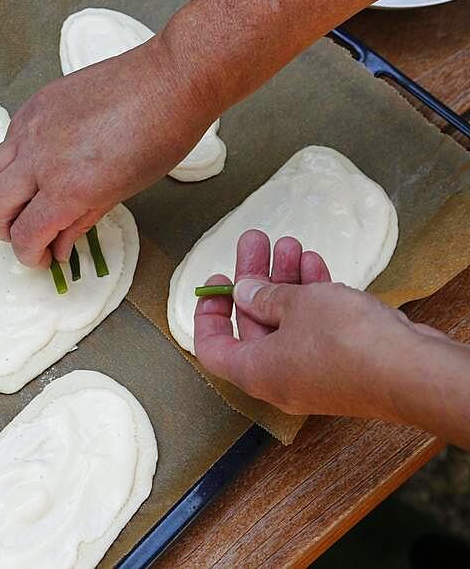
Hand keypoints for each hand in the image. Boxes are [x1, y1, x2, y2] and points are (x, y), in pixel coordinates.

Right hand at [0, 36, 212, 267]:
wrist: (169, 79)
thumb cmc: (161, 139)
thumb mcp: (123, 192)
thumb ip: (81, 221)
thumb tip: (58, 247)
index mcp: (67, 189)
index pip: (25, 235)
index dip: (29, 255)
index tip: (41, 258)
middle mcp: (39, 160)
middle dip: (6, 230)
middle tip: (27, 234)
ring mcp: (30, 128)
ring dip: (0, 193)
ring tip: (25, 196)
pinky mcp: (34, 104)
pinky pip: (7, 140)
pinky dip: (14, 159)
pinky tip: (41, 160)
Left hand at [193, 229, 453, 418]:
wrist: (414, 371)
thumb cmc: (350, 344)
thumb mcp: (296, 304)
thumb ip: (265, 295)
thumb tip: (246, 292)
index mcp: (256, 372)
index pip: (212, 349)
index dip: (208, 315)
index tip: (215, 285)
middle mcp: (280, 379)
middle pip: (253, 325)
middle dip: (255, 279)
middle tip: (255, 244)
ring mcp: (313, 374)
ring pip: (289, 322)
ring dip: (287, 281)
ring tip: (288, 244)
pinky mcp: (343, 365)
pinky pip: (317, 329)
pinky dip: (313, 298)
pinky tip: (315, 265)